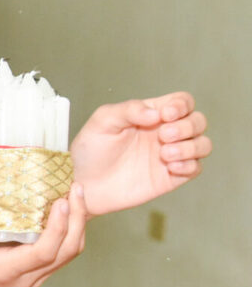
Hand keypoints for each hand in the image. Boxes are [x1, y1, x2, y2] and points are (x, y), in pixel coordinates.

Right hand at [0, 185, 88, 286]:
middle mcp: (24, 278)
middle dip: (78, 219)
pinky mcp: (31, 273)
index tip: (61, 202)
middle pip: (67, 251)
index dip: (58, 228)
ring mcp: (31, 278)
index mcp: (3, 272)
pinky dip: (68, 231)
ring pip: (69, 253)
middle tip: (76, 188)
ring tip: (74, 194)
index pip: (44, 252)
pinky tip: (63, 209)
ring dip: (77, 224)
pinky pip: (60, 253)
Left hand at [68, 93, 210, 215]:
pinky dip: (189, 165)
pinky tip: (169, 167)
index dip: (181, 105)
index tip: (165, 115)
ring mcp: (170, 155)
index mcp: (151, 115)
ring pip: (203, 144)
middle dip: (187, 126)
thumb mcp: (102, 122)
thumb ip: (128, 110)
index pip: (183, 101)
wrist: (83, 185)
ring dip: (191, 146)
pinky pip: (196, 168)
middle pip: (198, 121)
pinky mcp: (171, 177)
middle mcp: (165, 133)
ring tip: (164, 154)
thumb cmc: (89, 152)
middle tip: (163, 136)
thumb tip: (156, 113)